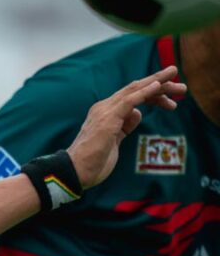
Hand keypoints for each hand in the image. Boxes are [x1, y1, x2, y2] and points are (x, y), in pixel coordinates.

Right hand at [66, 66, 184, 188]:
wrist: (75, 172)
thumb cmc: (92, 162)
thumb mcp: (114, 141)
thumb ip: (124, 126)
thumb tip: (136, 114)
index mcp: (105, 113)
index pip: (132, 97)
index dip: (153, 95)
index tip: (170, 99)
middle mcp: (104, 108)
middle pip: (135, 89)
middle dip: (160, 84)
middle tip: (181, 85)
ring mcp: (105, 112)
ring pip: (134, 90)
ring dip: (158, 84)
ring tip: (177, 83)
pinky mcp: (108, 118)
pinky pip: (129, 100)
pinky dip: (144, 91)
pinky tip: (158, 85)